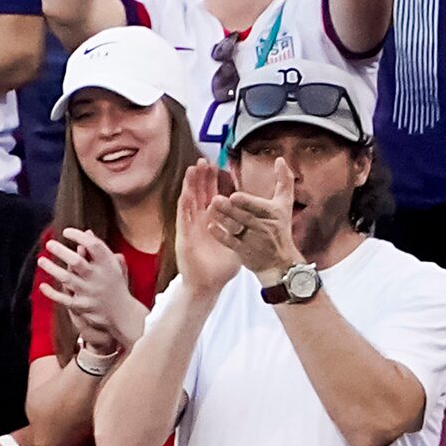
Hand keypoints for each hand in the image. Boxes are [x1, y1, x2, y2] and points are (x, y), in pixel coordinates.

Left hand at [37, 227, 146, 347]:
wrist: (122, 313)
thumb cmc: (115, 284)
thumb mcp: (113, 265)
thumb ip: (100, 249)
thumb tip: (87, 232)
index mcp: (107, 264)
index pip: (93, 245)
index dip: (79, 236)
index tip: (66, 232)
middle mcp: (98, 277)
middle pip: (76, 262)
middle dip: (61, 251)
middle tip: (49, 244)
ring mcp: (89, 292)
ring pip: (66, 279)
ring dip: (52, 269)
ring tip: (41, 260)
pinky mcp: (82, 306)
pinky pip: (64, 299)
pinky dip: (52, 293)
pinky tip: (42, 286)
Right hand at [175, 158, 240, 298]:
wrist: (208, 286)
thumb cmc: (220, 268)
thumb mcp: (238, 244)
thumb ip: (245, 230)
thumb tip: (260, 221)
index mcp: (214, 222)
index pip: (213, 196)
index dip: (214, 181)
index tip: (217, 165)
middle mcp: (200, 223)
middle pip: (200, 194)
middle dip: (201, 178)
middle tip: (204, 160)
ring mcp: (191, 229)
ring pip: (189, 203)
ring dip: (190, 187)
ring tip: (193, 170)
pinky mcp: (184, 238)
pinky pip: (184, 220)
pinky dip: (184, 207)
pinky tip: (186, 195)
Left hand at [209, 158, 299, 283]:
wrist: (280, 262)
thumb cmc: (280, 228)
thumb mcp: (285, 204)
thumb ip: (284, 181)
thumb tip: (279, 159)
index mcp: (273, 213)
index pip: (259, 207)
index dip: (246, 202)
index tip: (234, 196)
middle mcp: (263, 227)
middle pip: (244, 217)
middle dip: (230, 209)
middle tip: (214, 199)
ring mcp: (252, 241)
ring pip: (235, 228)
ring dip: (222, 219)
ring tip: (209, 209)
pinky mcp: (243, 252)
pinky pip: (230, 243)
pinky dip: (220, 235)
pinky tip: (210, 226)